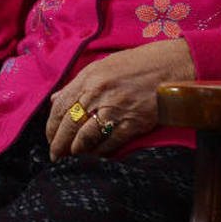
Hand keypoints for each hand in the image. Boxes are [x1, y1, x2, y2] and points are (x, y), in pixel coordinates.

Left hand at [45, 39, 195, 160]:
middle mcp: (97, 94)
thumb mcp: (100, 67)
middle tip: (55, 155)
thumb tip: (54, 99)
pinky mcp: (134, 123)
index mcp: (87, 79)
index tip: (49, 137)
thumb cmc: (135, 64)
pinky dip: (101, 152)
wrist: (171, 66)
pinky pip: (111, 142)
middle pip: (69, 124)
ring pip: (87, 136)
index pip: (60, 107)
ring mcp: (115, 109)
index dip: (51, 125)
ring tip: (71, 157)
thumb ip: (76, 84)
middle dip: (59, 143)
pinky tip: (94, 156)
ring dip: (76, 150)